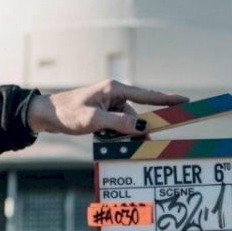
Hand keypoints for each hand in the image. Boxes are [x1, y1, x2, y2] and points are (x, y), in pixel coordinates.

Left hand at [26, 79, 187, 136]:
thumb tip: (143, 125)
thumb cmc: (67, 113)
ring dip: (120, 134)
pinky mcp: (104, 112)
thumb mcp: (94, 120)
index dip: (168, 99)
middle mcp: (115, 93)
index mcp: (115, 89)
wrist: (45, 114)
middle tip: (137, 141)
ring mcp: (109, 103)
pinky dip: (113, 134)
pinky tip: (100, 137)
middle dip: (136, 129)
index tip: (186, 101)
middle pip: (137, 114)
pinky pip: (117, 125)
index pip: (148, 95)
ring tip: (102, 138)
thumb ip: (120, 123)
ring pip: (127, 122)